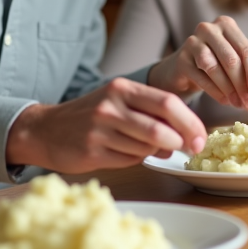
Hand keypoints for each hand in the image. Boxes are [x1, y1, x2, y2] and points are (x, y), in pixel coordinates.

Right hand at [6, 77, 207, 171]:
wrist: (45, 130)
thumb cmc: (90, 116)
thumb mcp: (119, 105)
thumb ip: (151, 116)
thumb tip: (183, 139)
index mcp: (122, 89)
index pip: (167, 102)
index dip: (190, 121)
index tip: (202, 136)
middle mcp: (111, 106)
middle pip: (161, 126)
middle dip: (183, 140)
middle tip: (193, 149)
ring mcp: (100, 129)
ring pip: (147, 146)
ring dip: (156, 151)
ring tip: (148, 148)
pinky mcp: (93, 151)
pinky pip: (130, 159)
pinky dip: (137, 159)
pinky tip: (125, 153)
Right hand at [148, 15, 247, 110]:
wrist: (183, 68)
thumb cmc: (214, 62)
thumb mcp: (232, 62)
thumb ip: (245, 73)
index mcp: (226, 25)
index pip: (247, 51)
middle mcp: (209, 29)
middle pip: (231, 59)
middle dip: (242, 85)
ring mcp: (192, 42)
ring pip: (214, 68)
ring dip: (228, 89)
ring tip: (236, 102)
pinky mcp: (181, 59)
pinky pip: (200, 78)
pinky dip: (214, 91)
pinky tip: (223, 100)